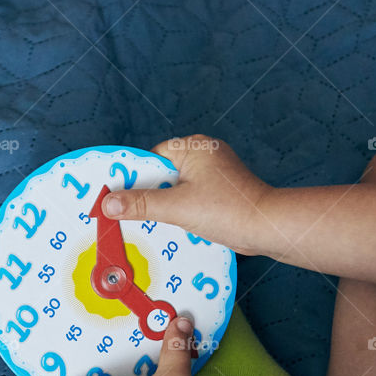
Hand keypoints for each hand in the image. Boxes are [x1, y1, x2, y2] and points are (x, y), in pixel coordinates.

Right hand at [100, 134, 271, 255]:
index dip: (132, 178)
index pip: (151, 158)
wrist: (268, 228)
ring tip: (148, 224)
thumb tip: (108, 203)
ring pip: (175, 188)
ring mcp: (214, 174)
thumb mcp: (177, 207)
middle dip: (147, 195)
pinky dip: (179, 212)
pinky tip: (171, 228)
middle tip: (126, 214)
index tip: (114, 195)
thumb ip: (141, 204)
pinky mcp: (220, 192)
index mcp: (193, 148)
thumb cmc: (228, 210)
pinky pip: (190, 198)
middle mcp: (204, 155)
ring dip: (163, 206)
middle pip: (161, 174)